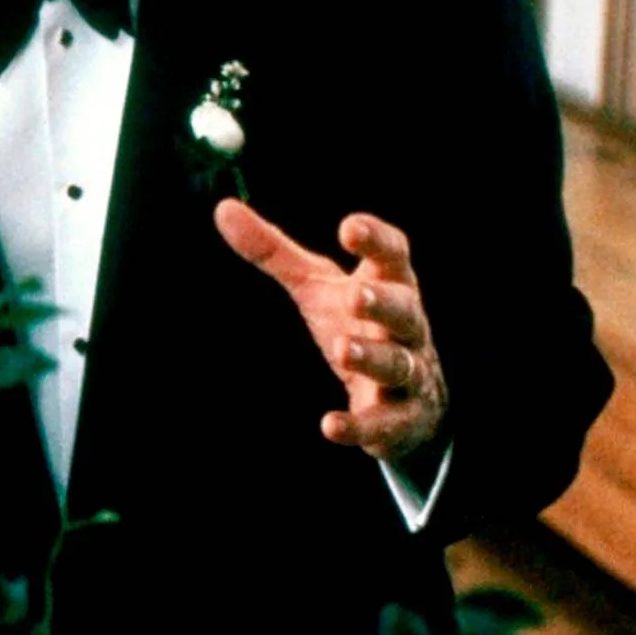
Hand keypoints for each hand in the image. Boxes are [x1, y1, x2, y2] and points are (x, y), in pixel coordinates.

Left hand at [214, 200, 448, 462]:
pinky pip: (385, 424)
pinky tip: (331, 426)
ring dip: (372, 358)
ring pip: (398, 364)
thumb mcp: (316, 287)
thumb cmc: (357, 324)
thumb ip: (273, 251)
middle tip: (354, 296)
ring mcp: (409, 374)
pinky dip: (361, 426)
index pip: (393, 255)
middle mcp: (406, 327)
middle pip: (404, 310)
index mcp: (389, 285)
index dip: (377, 240)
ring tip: (342, 350)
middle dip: (382, 303)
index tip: (350, 228)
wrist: (412, 397)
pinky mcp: (402, 420)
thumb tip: (222, 208)